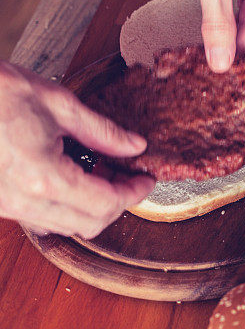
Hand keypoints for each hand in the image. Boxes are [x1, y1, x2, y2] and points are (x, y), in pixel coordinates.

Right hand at [0, 62, 154, 237]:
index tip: (146, 178)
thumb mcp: (58, 102)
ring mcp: (7, 205)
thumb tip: (135, 146)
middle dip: (118, 203)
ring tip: (104, 172)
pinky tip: (75, 175)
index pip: (106, 204)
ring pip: (65, 226)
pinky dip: (67, 205)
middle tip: (130, 176)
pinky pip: (41, 217)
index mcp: (44, 177)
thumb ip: (103, 131)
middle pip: (89, 224)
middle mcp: (24, 200)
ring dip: (93, 206)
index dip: (134, 193)